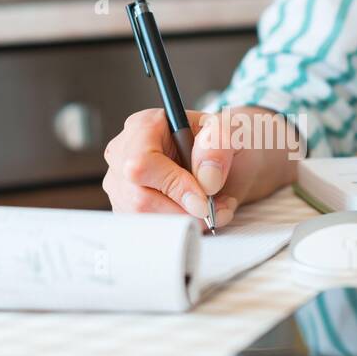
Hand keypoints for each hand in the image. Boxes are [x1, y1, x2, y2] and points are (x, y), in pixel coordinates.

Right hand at [102, 106, 298, 225]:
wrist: (230, 162)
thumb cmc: (225, 142)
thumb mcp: (234, 131)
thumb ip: (220, 145)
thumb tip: (206, 179)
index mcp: (145, 125)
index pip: (142, 162)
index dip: (173, 185)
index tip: (203, 200)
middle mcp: (125, 153)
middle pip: (138, 197)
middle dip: (183, 211)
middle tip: (214, 208)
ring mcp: (123, 183)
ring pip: (142, 218)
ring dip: (184, 221)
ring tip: (212, 209)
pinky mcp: (128, 207)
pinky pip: (146, 229)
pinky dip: (177, 228)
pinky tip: (196, 215)